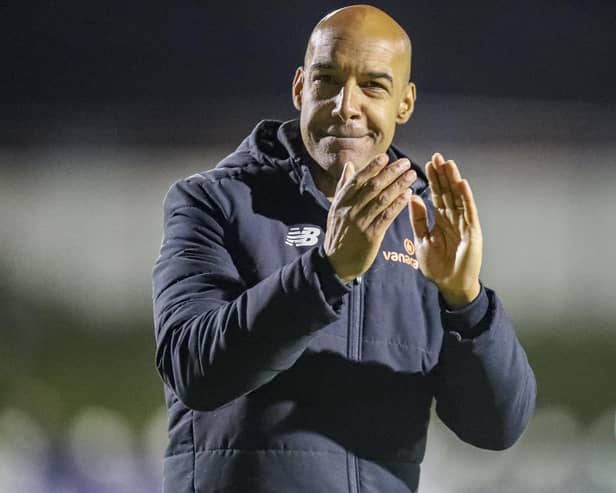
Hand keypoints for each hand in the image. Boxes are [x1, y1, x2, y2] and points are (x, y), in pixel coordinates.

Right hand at [325, 153, 416, 282]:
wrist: (336, 263)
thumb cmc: (339, 234)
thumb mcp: (335, 209)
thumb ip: (343, 186)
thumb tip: (349, 165)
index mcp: (341, 202)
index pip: (357, 180)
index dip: (371, 167)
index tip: (385, 157)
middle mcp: (349, 210)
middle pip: (372, 187)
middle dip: (390, 173)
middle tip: (405, 163)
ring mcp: (360, 223)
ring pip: (381, 200)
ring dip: (398, 186)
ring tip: (411, 176)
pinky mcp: (370, 236)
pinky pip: (386, 217)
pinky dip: (398, 205)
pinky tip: (408, 195)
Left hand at [408, 153, 481, 306]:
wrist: (450, 285)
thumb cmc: (437, 265)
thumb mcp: (422, 239)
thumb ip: (418, 219)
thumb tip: (413, 197)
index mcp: (441, 219)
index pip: (437, 195)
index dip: (433, 179)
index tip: (427, 163)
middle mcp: (454, 218)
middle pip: (448, 192)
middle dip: (443, 175)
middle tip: (438, 156)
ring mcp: (464, 224)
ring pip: (459, 198)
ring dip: (454, 181)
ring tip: (449, 164)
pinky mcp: (472, 232)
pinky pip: (469, 213)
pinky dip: (466, 198)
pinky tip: (462, 184)